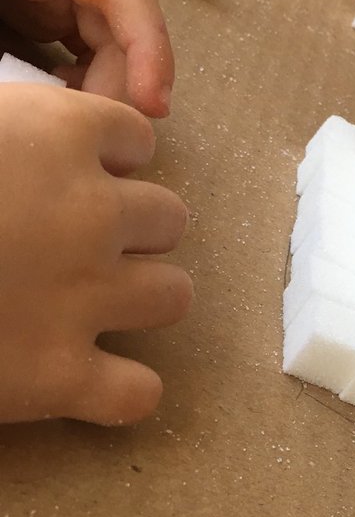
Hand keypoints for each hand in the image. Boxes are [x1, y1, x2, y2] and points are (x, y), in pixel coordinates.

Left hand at [0, 0, 173, 116]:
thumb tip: (9, 89)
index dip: (148, 47)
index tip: (153, 107)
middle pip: (119, 31)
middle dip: (118, 87)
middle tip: (95, 139)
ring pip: (102, 50)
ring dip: (99, 95)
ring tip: (71, 132)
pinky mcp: (35, 13)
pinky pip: (73, 56)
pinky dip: (71, 92)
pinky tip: (52, 114)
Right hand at [0, 82, 191, 424]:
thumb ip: (4, 124)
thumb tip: (23, 140)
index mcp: (58, 133)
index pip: (135, 139)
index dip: (105, 160)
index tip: (68, 178)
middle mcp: (91, 212)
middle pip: (168, 218)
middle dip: (130, 230)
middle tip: (76, 246)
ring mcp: (84, 298)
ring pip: (174, 295)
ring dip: (141, 299)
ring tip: (90, 308)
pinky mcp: (59, 377)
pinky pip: (138, 392)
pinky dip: (119, 392)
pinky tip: (88, 384)